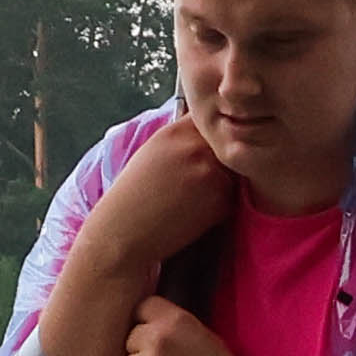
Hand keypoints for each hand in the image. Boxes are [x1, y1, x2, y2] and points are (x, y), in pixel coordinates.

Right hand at [73, 118, 236, 280]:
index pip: (210, 122)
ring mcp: (210, 173)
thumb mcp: (152, 152)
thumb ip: (182, 139)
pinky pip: (230, 197)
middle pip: (225, 146)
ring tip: (190, 198)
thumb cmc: (133, 196)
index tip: (204, 148)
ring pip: (232, 172)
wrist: (123, 232)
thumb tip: (210, 135)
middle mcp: (195, 147)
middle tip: (194, 180)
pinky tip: (192, 213)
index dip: (211, 135)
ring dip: (221, 183)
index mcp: (175, 132)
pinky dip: (218, 206)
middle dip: (219, 159)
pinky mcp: (220, 200)